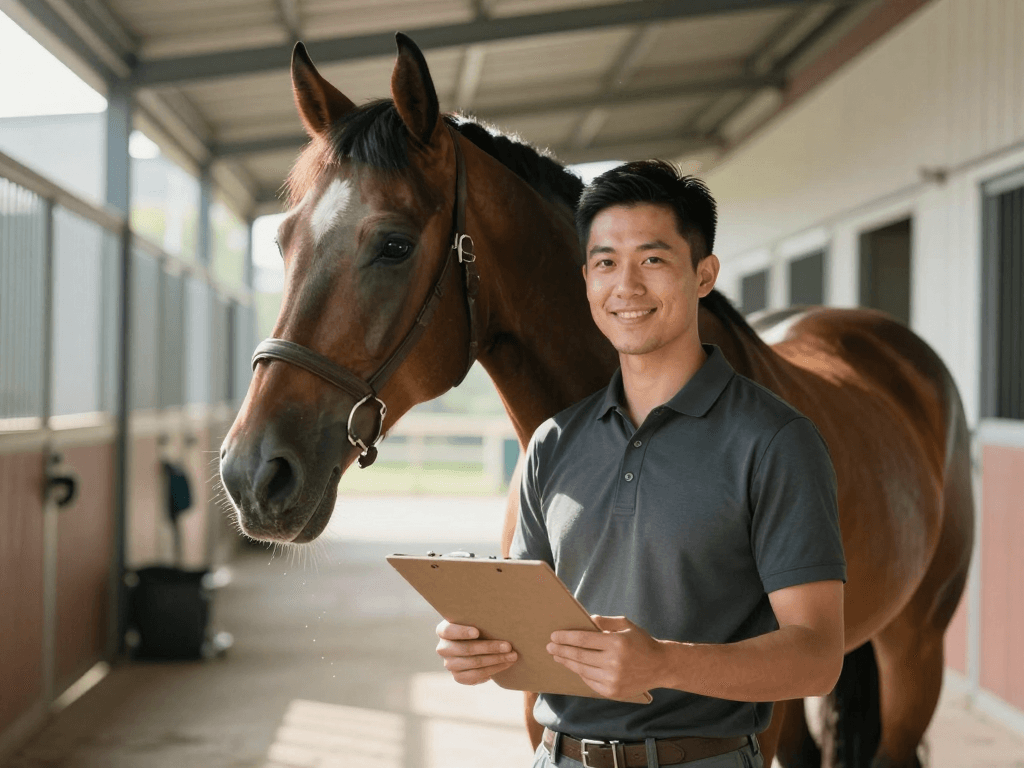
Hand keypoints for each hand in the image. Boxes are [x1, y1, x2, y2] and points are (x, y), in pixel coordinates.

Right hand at [435, 620, 517, 684]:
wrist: (481, 646)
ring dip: (496, 660)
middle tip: (508, 646)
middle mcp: (443, 648)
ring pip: (473, 663)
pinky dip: (493, 670)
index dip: (462, 632)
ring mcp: (450, 664)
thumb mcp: (477, 620)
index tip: (477, 632)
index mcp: (444, 631)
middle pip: (466, 649)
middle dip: (489, 647)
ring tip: (512, 656)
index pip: (448, 631)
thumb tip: (502, 611)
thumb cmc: (481, 627)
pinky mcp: (458, 677)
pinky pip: (476, 676)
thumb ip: (481, 617)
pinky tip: (505, 664)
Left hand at [547, 615, 663, 699]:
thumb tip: (585, 619)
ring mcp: (613, 680)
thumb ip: (605, 622)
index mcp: (617, 643)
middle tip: (549, 646)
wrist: (661, 666)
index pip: (583, 639)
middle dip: (561, 650)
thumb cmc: (641, 642)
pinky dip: (580, 673)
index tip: (554, 635)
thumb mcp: (626, 625)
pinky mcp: (613, 692)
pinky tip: (573, 666)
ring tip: (557, 656)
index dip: (566, 637)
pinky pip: (590, 682)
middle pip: (579, 656)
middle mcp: (614, 663)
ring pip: (582, 670)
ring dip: (567, 663)